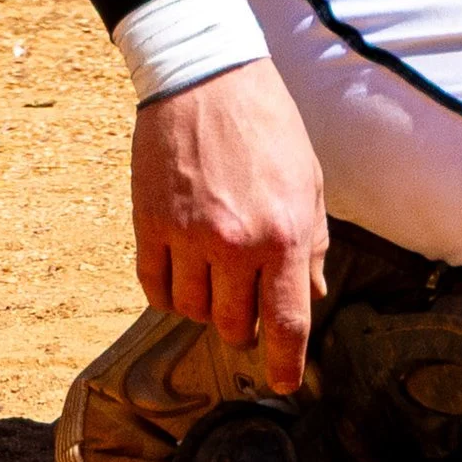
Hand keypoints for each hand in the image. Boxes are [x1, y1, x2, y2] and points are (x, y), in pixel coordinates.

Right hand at [130, 59, 328, 393]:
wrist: (207, 77)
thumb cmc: (267, 124)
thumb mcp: (308, 179)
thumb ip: (312, 242)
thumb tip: (313, 295)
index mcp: (284, 233)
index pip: (286, 322)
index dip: (285, 364)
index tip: (283, 385)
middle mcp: (236, 243)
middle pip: (233, 325)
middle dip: (243, 323)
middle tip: (247, 299)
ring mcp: (188, 237)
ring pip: (191, 312)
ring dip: (205, 304)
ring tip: (215, 268)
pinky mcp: (149, 225)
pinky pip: (154, 288)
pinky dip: (169, 290)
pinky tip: (182, 267)